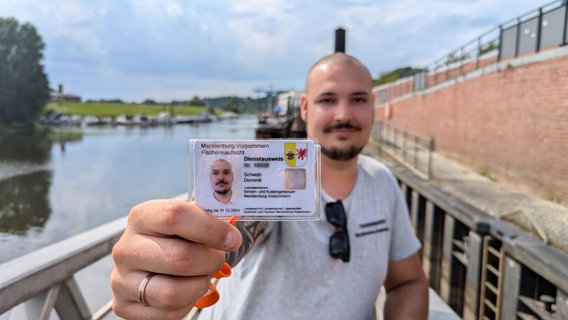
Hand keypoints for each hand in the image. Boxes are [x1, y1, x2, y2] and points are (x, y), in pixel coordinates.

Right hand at [110, 199, 241, 319]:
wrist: (150, 261)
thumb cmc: (177, 238)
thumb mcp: (188, 221)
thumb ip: (208, 220)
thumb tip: (231, 236)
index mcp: (141, 217)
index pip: (176, 216)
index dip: (211, 229)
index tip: (233, 239)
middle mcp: (126, 248)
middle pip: (180, 258)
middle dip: (210, 261)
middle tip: (218, 259)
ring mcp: (121, 279)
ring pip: (172, 293)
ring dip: (199, 285)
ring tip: (202, 275)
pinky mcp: (123, 306)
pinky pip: (167, 314)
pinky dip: (187, 304)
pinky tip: (187, 290)